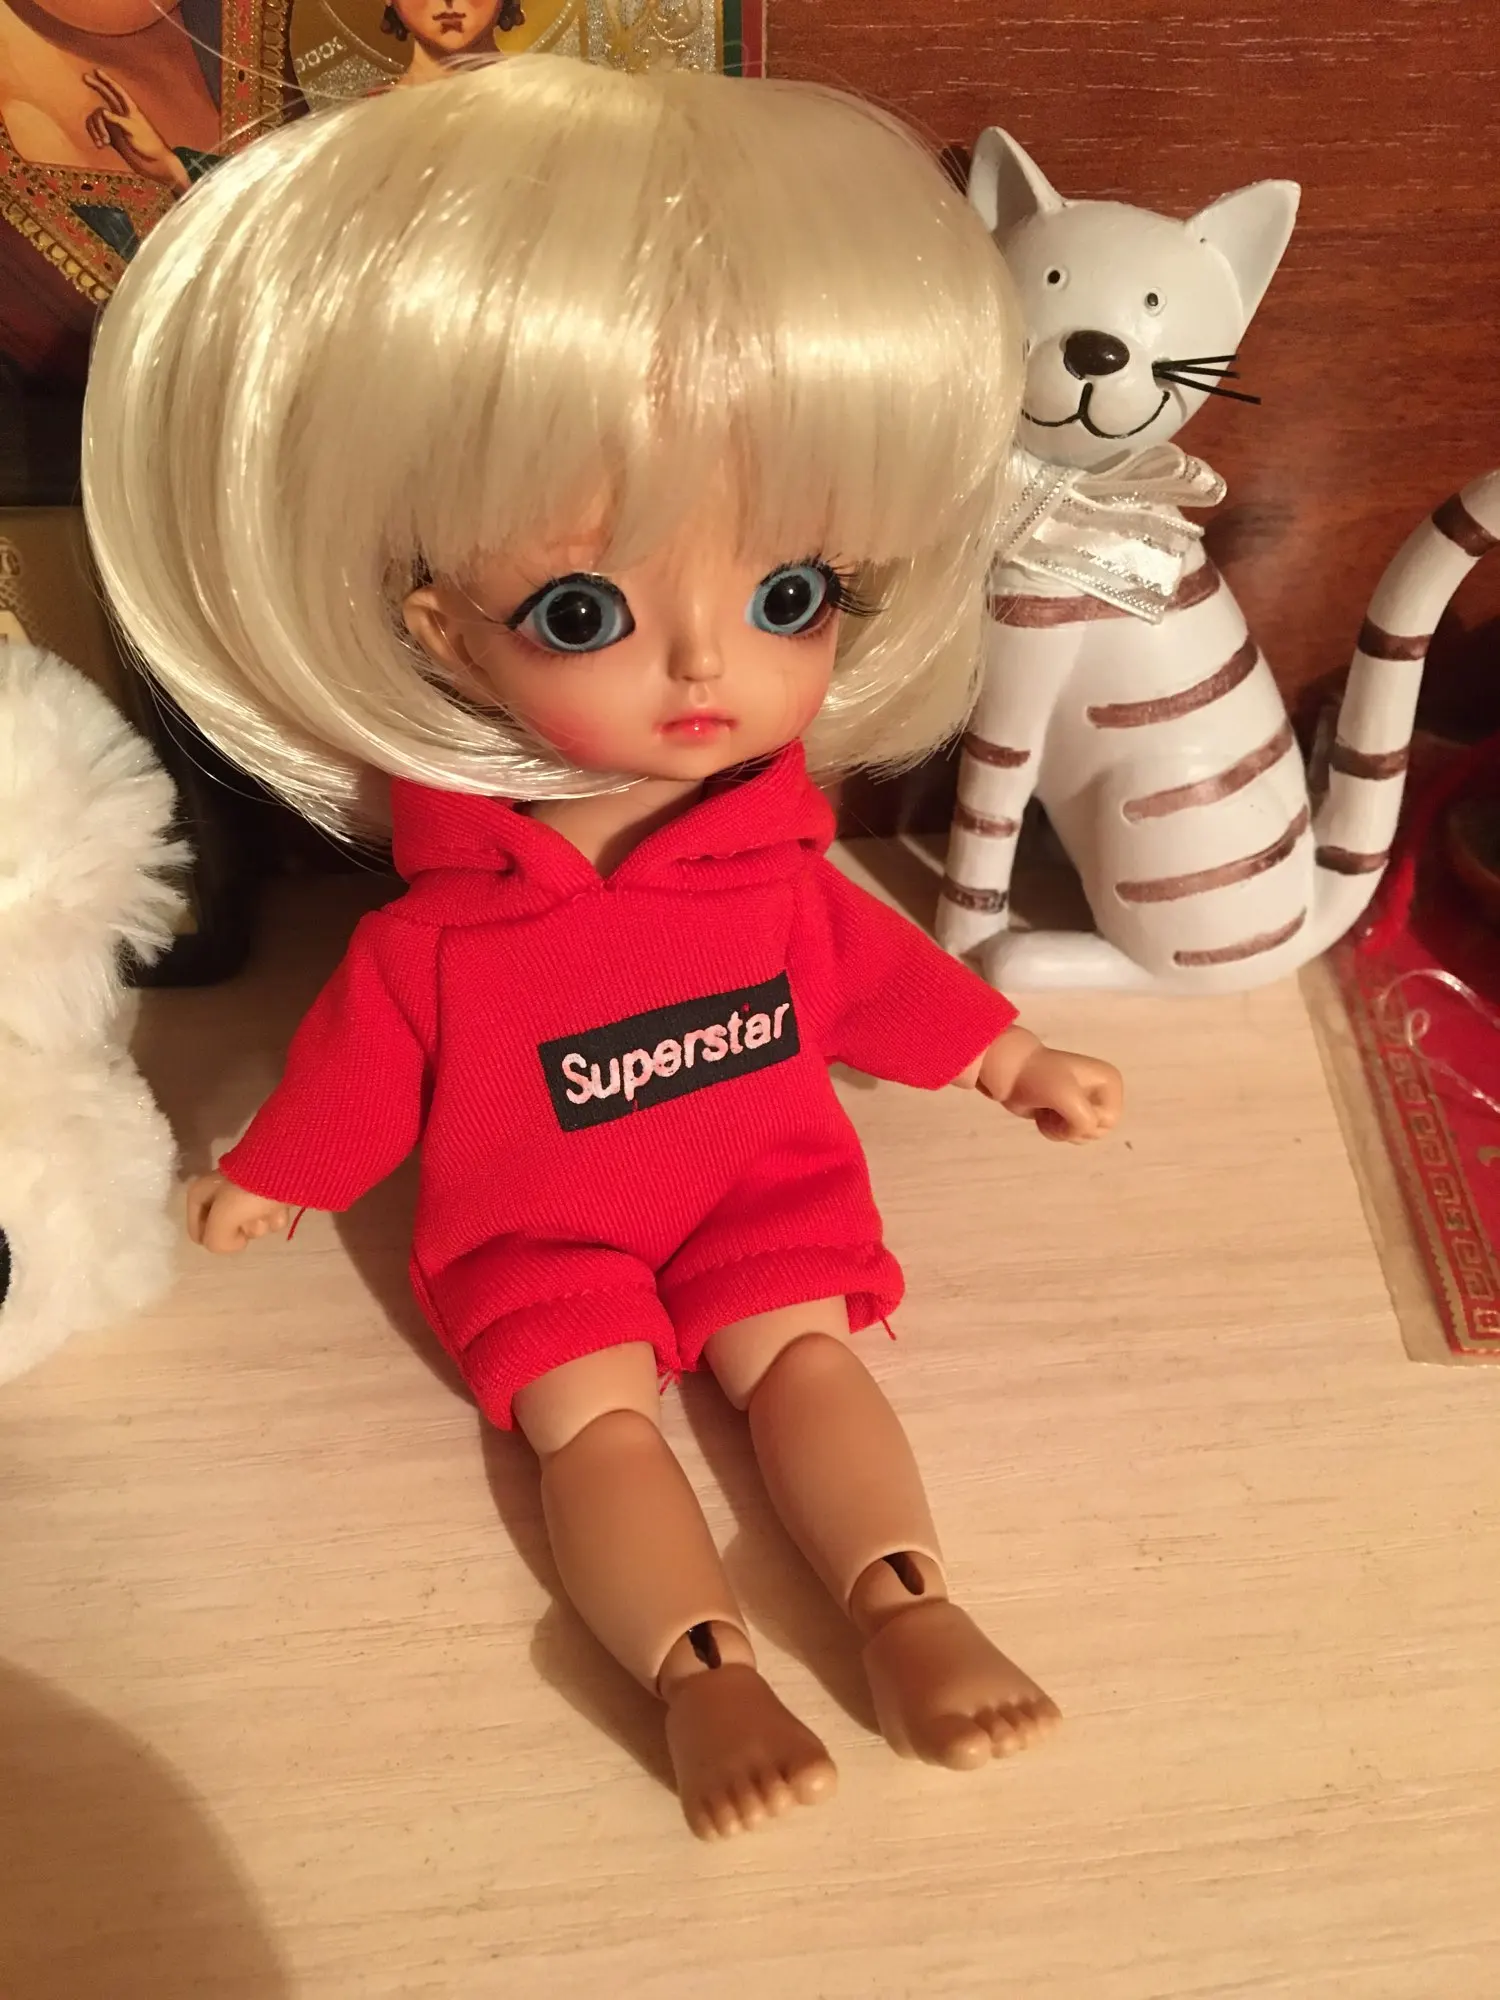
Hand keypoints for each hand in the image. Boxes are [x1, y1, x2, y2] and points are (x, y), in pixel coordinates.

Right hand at [84, 69, 191, 193]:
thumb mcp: (133, 130)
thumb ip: (118, 120)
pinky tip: (101, 146)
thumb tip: (102, 111)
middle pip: (106, 95)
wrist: (153, 162)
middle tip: (84, 77)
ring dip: (96, 129)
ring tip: (105, 142)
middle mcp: (122, 114)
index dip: (107, 80)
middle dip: (96, 86)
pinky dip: (95, 135)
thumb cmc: (147, 144)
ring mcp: (115, 125)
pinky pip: (96, 129)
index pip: (118, 91)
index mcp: (131, 109)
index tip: (96, 70)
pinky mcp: (111, 136)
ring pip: (97, 117)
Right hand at [186, 1172, 290, 1253]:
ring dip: (262, 1222)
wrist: (288, 1166)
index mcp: (201, 1192)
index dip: (214, 1237)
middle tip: (250, 1215)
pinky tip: (282, 1205)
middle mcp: (221, 1192)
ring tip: (269, 1207)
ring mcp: (247, 1193)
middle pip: (229, 1231)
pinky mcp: (271, 1194)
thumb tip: (234, 1244)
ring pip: (253, 1227)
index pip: (198, 1233)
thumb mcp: (222, 1219)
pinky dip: (277, 1216)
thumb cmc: (249, 1191)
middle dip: (243, 1228)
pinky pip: (271, 1219)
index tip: (226, 1233)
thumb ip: (217, 1240)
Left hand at [1001, 1044, 1121, 1142]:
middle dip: (1073, 1127)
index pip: (1109, 1120)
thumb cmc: (1041, 1078)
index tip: (1066, 1106)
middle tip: (1055, 1110)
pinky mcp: (1066, 1112)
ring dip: (1062, 1130)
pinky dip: (1054, 1131)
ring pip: (1084, 1136)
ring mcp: (1084, 1103)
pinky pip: (1070, 1135)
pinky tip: (1042, 1114)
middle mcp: (1101, 1092)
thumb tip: (1078, 1133)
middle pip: (1098, 1131)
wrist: (1009, 1072)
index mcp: (1110, 1082)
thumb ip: (1084, 1121)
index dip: (1086, 1121)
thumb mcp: (1069, 1098)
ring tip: (1047, 1111)